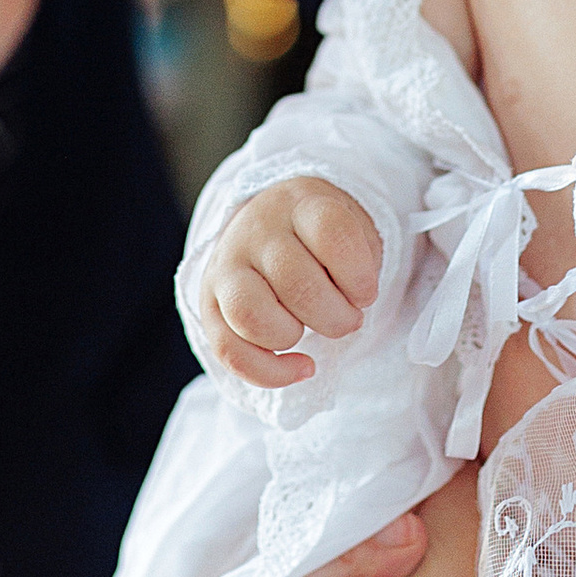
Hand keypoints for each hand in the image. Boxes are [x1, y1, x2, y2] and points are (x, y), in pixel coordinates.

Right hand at [201, 181, 386, 388]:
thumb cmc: (322, 239)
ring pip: (249, 314)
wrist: (272, 222)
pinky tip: (301, 367)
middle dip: (335, 317)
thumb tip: (347, 315)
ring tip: (308, 332)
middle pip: (294, 281)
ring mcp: (226, 265)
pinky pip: (227, 349)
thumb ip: (358, 266)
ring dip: (290, 338)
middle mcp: (257, 230)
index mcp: (301, 204)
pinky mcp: (209, 303)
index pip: (330, 232)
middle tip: (349, 319)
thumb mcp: (352, 231)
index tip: (366, 292)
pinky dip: (268, 372)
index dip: (358, 273)